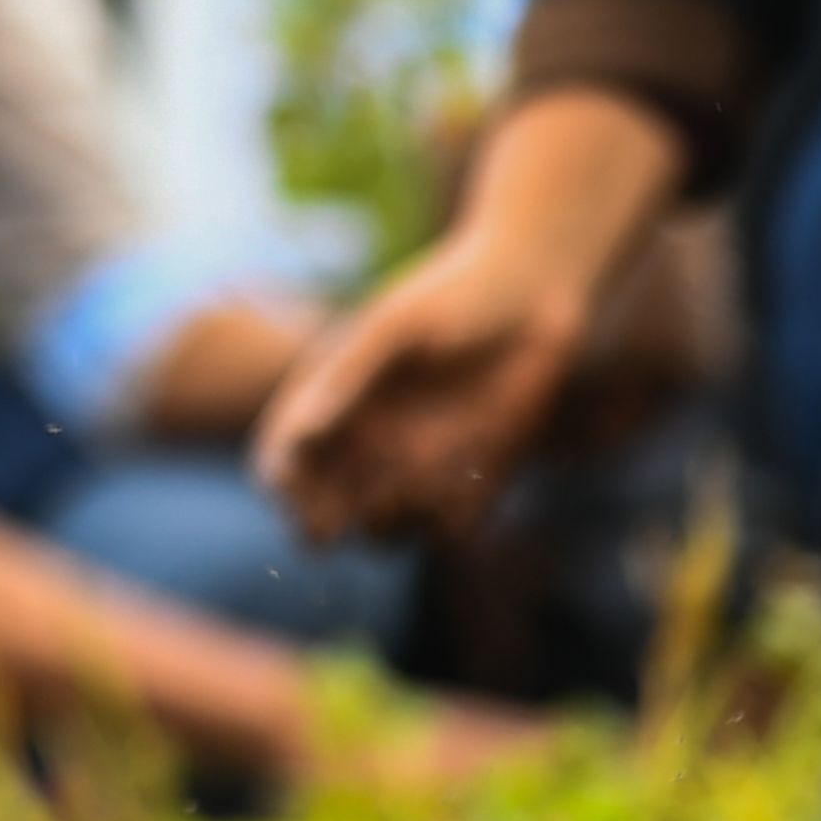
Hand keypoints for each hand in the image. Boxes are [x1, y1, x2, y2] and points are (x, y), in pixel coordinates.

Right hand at [249, 85, 675, 540]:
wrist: (537, 292)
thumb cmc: (453, 294)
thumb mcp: (396, 326)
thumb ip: (348, 378)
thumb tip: (303, 436)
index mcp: (332, 404)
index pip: (283, 463)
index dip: (283, 487)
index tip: (295, 490)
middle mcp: (368, 444)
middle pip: (327, 514)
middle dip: (332, 521)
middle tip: (355, 508)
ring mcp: (420, 465)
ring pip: (388, 528)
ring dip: (396, 519)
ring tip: (423, 472)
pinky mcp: (474, 478)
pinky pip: (451, 526)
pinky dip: (450, 518)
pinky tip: (464, 477)